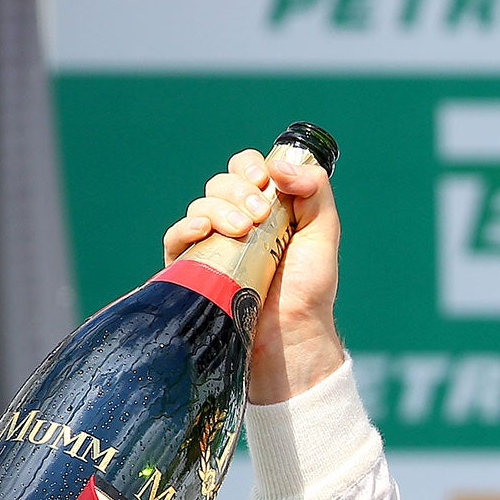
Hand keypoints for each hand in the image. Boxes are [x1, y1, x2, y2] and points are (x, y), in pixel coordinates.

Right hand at [161, 144, 345, 402]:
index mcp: (268, 210)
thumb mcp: (323, 233)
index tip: (263, 180)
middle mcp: (238, 222)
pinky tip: (203, 230)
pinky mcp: (194, 269)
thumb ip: (314, 191)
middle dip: (239, 191)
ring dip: (220, 209)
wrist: (291, 335)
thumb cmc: (309, 289)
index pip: (247, 170)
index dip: (250, 167)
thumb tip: (281, 164)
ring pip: (201, 206)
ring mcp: (214, 245)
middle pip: (221, 184)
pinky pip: (176, 237)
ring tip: (244, 232)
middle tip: (260, 217)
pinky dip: (186, 227)